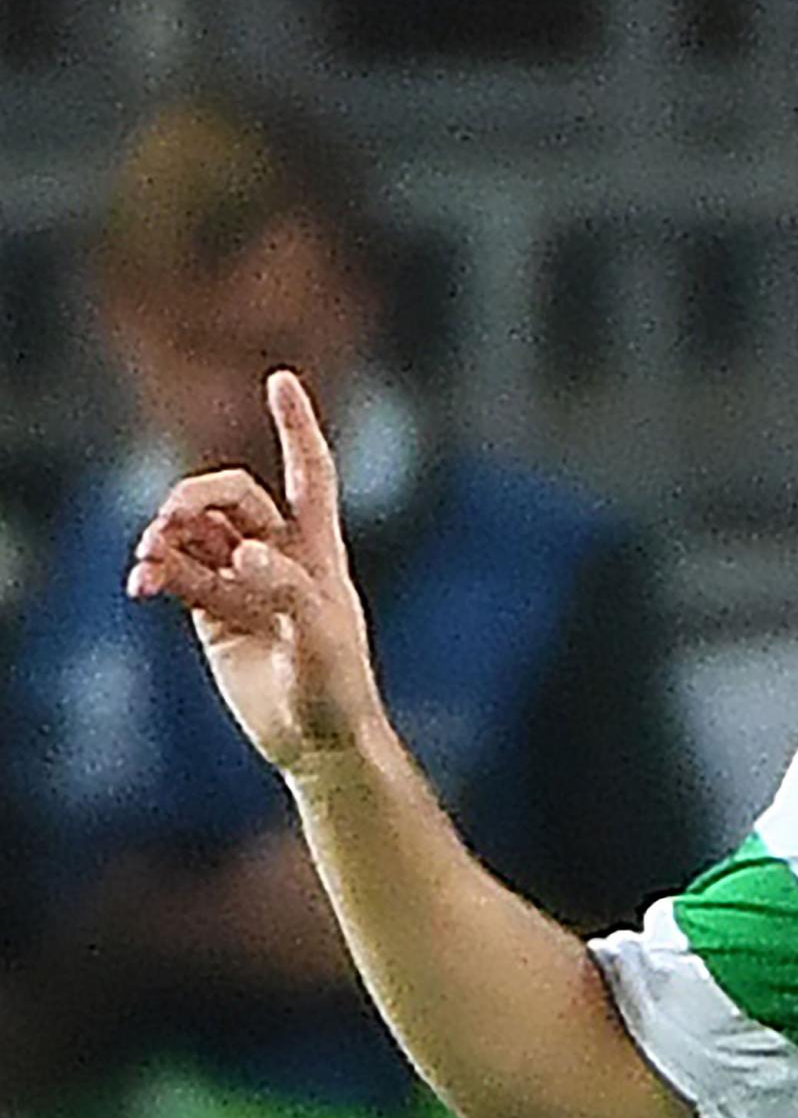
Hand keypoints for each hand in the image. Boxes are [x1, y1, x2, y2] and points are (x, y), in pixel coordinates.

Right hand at [126, 370, 384, 774]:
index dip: (295, 425)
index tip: (279, 379)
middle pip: (232, 498)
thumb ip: (287, 589)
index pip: (308, 472)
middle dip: (198, 495)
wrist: (316, 738)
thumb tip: (242, 555)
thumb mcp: (322, 635)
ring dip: (167, 536)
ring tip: (149, 559)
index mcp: (319, 548)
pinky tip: (142, 582)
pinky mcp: (210, 613)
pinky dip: (155, 571)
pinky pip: (175, 575)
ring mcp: (240, 581)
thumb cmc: (336, 683)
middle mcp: (278, 555)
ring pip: (195, 535)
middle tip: (170, 518)